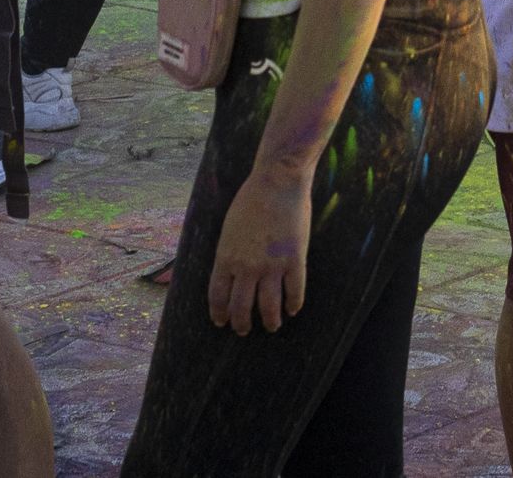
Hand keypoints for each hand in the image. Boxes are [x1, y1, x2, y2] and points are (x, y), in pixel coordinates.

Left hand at [207, 158, 315, 334]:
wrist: (278, 181)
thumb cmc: (250, 199)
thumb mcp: (229, 228)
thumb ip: (228, 253)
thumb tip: (230, 273)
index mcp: (226, 258)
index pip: (218, 296)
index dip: (219, 313)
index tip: (222, 321)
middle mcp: (247, 268)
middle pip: (241, 307)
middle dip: (241, 324)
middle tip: (244, 330)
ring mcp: (272, 266)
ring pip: (269, 306)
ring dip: (270, 321)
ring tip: (272, 326)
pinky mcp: (295, 260)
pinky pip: (294, 291)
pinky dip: (294, 304)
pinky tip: (293, 309)